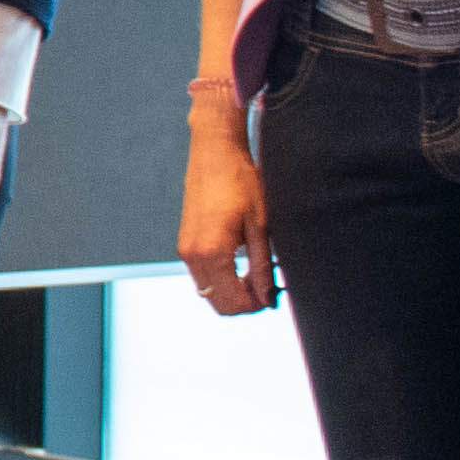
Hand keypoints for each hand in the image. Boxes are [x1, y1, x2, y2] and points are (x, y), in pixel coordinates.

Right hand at [177, 114, 275, 314]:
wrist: (215, 153)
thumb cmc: (241, 182)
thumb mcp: (260, 226)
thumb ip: (261, 266)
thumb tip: (267, 297)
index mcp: (212, 253)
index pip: (232, 301)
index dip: (255, 306)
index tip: (274, 297)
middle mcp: (192, 255)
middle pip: (216, 302)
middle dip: (242, 303)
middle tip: (267, 291)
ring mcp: (185, 249)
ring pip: (207, 291)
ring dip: (231, 291)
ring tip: (256, 277)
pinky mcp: (185, 242)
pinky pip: (201, 275)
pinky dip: (220, 279)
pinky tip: (240, 265)